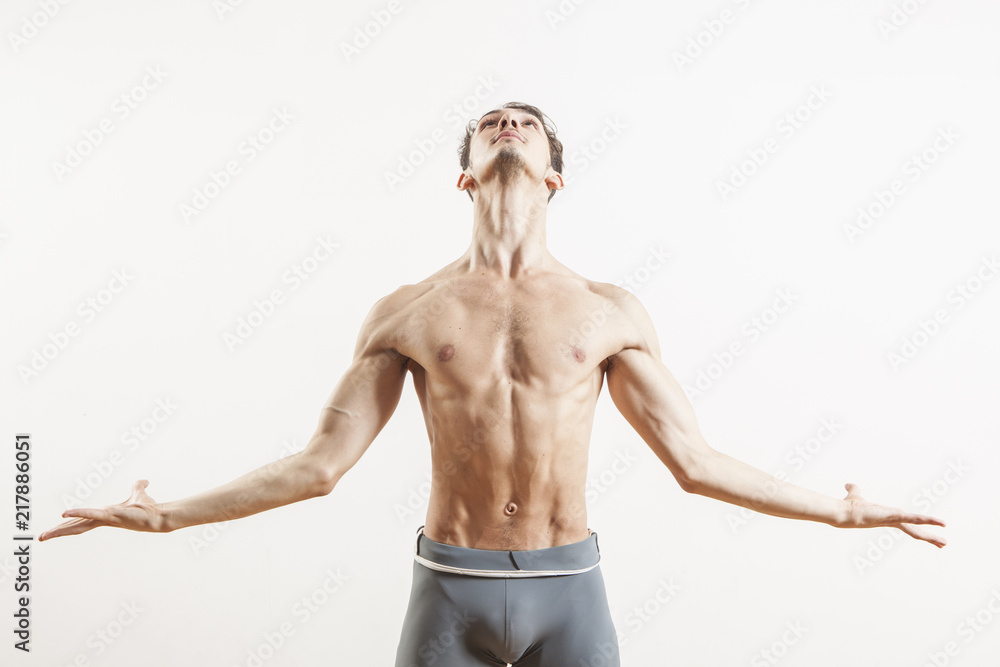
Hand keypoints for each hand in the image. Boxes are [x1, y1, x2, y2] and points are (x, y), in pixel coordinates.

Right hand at [39, 479, 166, 541]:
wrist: (158, 515)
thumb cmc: (148, 508)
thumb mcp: (139, 493)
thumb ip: (138, 487)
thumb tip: (144, 481)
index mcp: (104, 514)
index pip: (83, 520)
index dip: (69, 524)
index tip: (54, 528)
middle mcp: (102, 518)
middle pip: (76, 525)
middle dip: (59, 531)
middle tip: (41, 538)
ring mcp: (105, 518)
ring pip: (79, 524)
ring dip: (61, 529)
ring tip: (44, 535)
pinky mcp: (110, 516)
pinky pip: (91, 514)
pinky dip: (78, 513)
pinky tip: (64, 515)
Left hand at [840, 483, 946, 547]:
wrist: (844, 512)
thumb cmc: (849, 506)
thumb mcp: (855, 495)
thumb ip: (854, 490)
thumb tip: (848, 484)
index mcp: (889, 517)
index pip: (907, 525)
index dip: (918, 529)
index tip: (926, 536)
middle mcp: (893, 520)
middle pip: (915, 530)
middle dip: (929, 537)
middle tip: (943, 544)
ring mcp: (895, 520)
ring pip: (917, 528)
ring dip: (931, 535)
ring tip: (945, 543)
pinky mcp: (895, 517)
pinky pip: (914, 518)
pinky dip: (928, 520)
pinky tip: (940, 523)